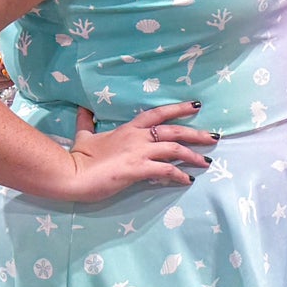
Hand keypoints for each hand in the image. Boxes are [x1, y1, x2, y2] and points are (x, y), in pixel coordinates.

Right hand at [57, 101, 215, 200]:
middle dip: (197, 134)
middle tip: (215, 137)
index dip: (179, 108)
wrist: (70, 174)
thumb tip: (83, 109)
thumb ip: (87, 121)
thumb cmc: (78, 157)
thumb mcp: (84, 134)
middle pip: (175, 131)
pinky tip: (188, 180)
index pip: (158, 114)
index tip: (197, 106)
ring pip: (175, 150)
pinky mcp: (138, 169)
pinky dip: (179, 176)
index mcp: (128, 129)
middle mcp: (138, 137)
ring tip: (207, 162)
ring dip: (194, 156)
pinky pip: (166, 171)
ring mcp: (139, 153)